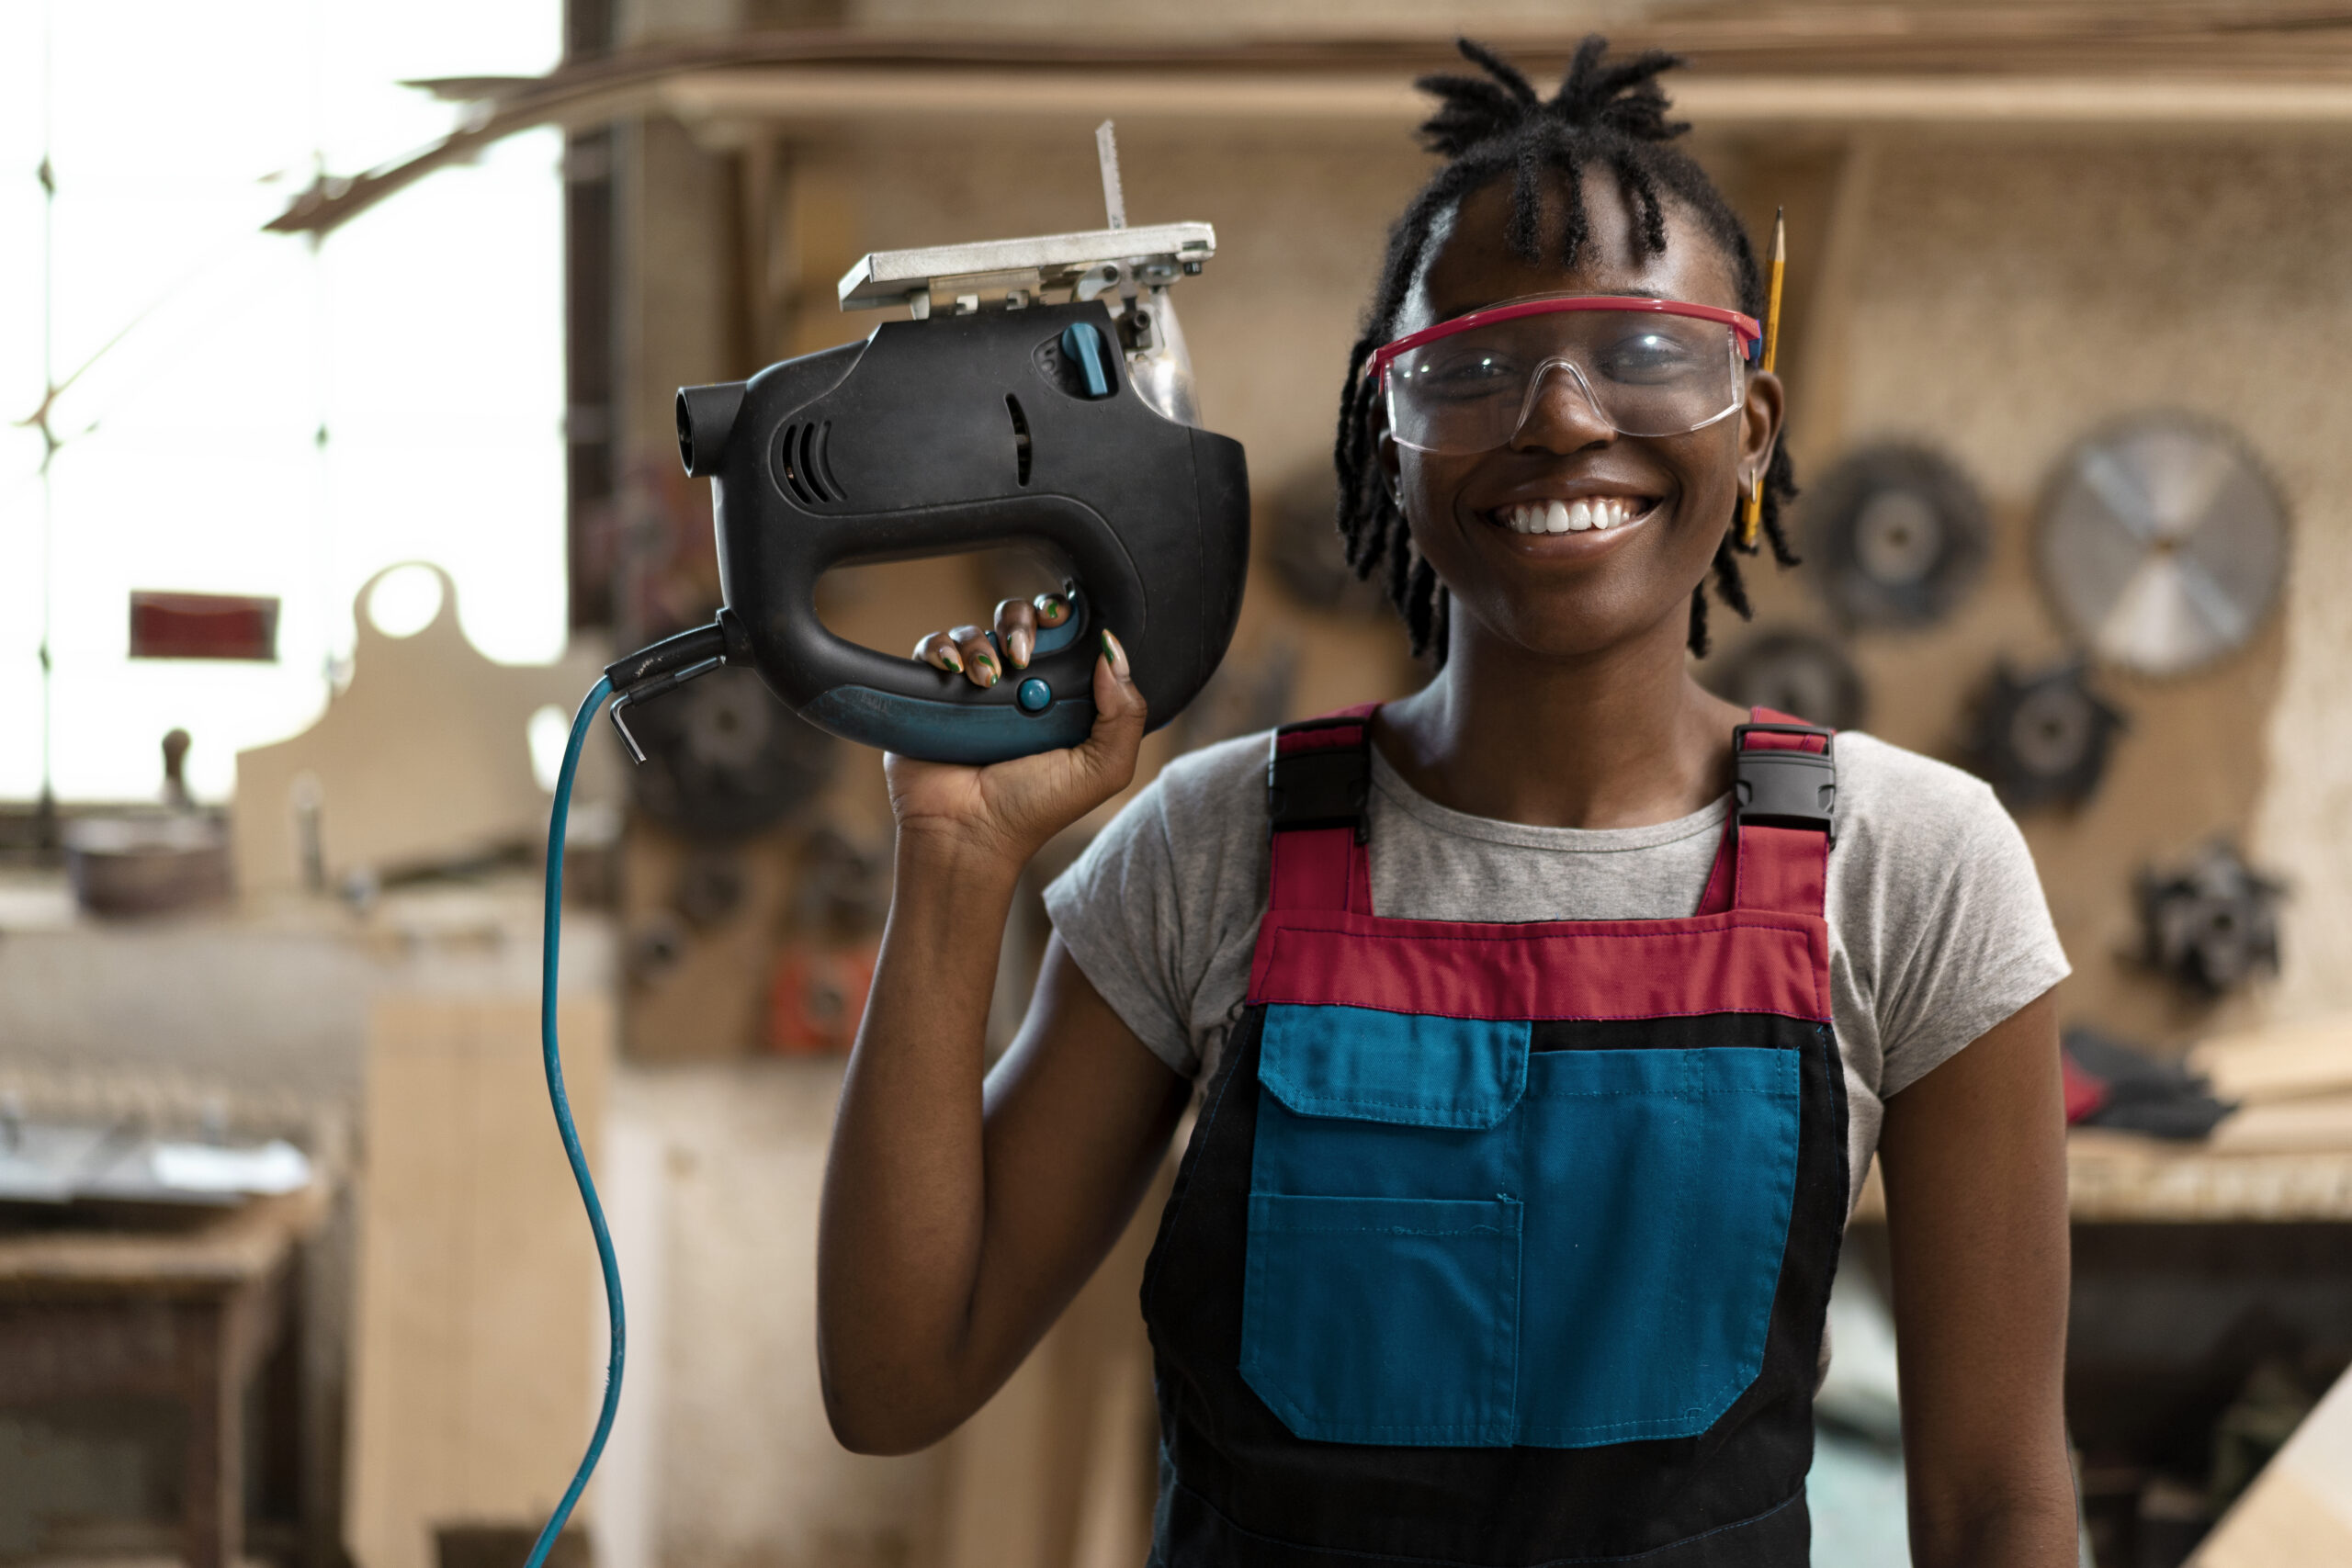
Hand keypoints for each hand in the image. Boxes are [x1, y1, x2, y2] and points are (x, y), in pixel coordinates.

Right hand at [886, 597, 1142, 869]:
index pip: (1065, 636)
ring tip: (987, 682)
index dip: (1064, 618)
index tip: (1061, 619)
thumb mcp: (1101, 769)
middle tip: (1023, 654)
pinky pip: (932, 649)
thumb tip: (1112, 650)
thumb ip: (1123, 714)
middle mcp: (1016, 687)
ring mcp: (971, 689)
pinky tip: (954, 672)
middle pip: (1018, 620)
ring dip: (981, 643)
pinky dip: (941, 649)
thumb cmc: (1034, 808)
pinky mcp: (930, 693)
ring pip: (975, 631)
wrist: (968, 834)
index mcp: (1059, 697)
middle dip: (1022, 621)